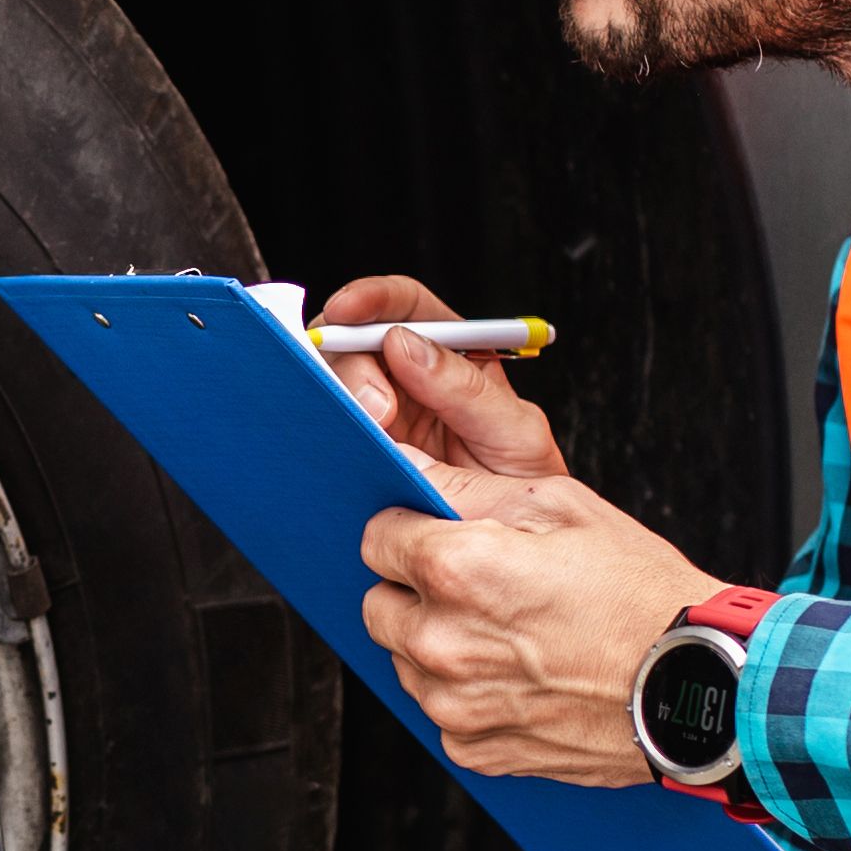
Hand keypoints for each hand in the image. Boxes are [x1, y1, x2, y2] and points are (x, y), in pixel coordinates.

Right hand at [313, 273, 553, 472]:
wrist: (512, 552)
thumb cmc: (526, 487)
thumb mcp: (515, 434)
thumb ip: (467, 389)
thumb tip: (405, 345)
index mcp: (451, 357)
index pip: (406, 306)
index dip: (372, 298)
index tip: (347, 310)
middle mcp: (408, 379)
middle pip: (355, 342)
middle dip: (353, 365)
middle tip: (376, 410)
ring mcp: (380, 417)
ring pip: (334, 386)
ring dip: (338, 405)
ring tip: (367, 440)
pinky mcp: (359, 455)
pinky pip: (328, 435)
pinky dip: (324, 437)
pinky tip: (338, 455)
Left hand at [353, 344, 727, 783]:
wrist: (700, 682)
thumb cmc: (641, 592)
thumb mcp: (562, 507)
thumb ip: (471, 491)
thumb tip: (412, 475)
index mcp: (457, 569)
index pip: (375, 539)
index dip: (409, 531)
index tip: (438, 536)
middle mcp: (441, 641)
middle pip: (378, 604)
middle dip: (415, 591)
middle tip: (479, 588)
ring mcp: (454, 703)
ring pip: (404, 661)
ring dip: (437, 644)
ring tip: (510, 635)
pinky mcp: (474, 748)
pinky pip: (441, 712)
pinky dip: (467, 695)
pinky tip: (522, 677)